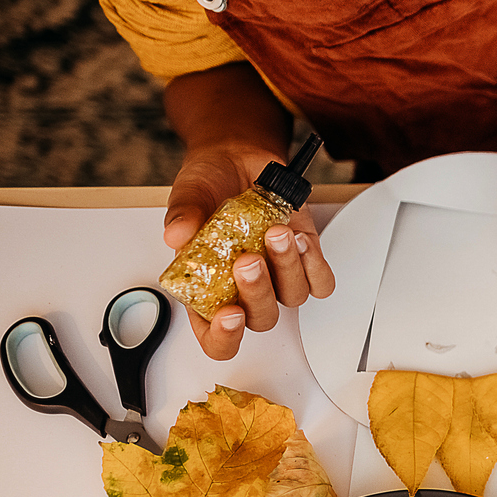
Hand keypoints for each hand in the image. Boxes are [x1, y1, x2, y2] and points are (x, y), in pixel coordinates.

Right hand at [165, 142, 331, 360]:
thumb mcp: (187, 195)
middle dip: (257, 293)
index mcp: (207, 289)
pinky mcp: (305, 259)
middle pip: (262, 319)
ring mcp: (277, 276)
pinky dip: (314, 264)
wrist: (238, 159)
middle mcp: (244, 289)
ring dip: (287, 267)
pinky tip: (299, 239)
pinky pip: (321, 282)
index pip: (215, 338)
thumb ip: (181, 215)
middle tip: (247, 259)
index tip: (229, 315)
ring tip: (275, 232)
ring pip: (293, 296)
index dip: (224, 338)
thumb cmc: (209, 185)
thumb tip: (176, 234)